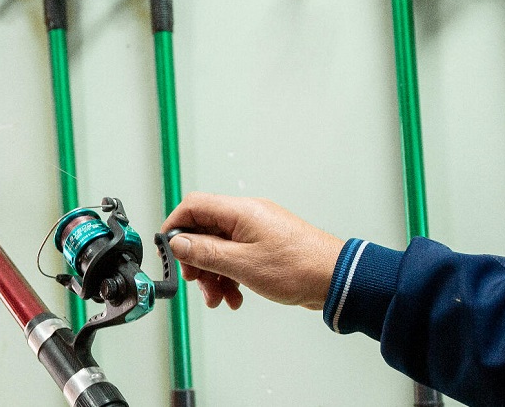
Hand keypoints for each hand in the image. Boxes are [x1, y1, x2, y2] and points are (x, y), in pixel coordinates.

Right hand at [161, 192, 344, 310]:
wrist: (335, 279)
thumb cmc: (298, 267)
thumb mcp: (242, 264)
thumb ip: (205, 253)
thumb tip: (178, 243)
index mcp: (240, 211)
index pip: (194, 206)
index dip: (175, 227)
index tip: (168, 251)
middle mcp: (248, 216)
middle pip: (205, 231)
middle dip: (196, 260)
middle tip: (197, 282)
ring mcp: (257, 232)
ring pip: (220, 249)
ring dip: (214, 274)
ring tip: (218, 298)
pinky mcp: (266, 247)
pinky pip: (237, 258)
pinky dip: (230, 277)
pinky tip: (235, 297)